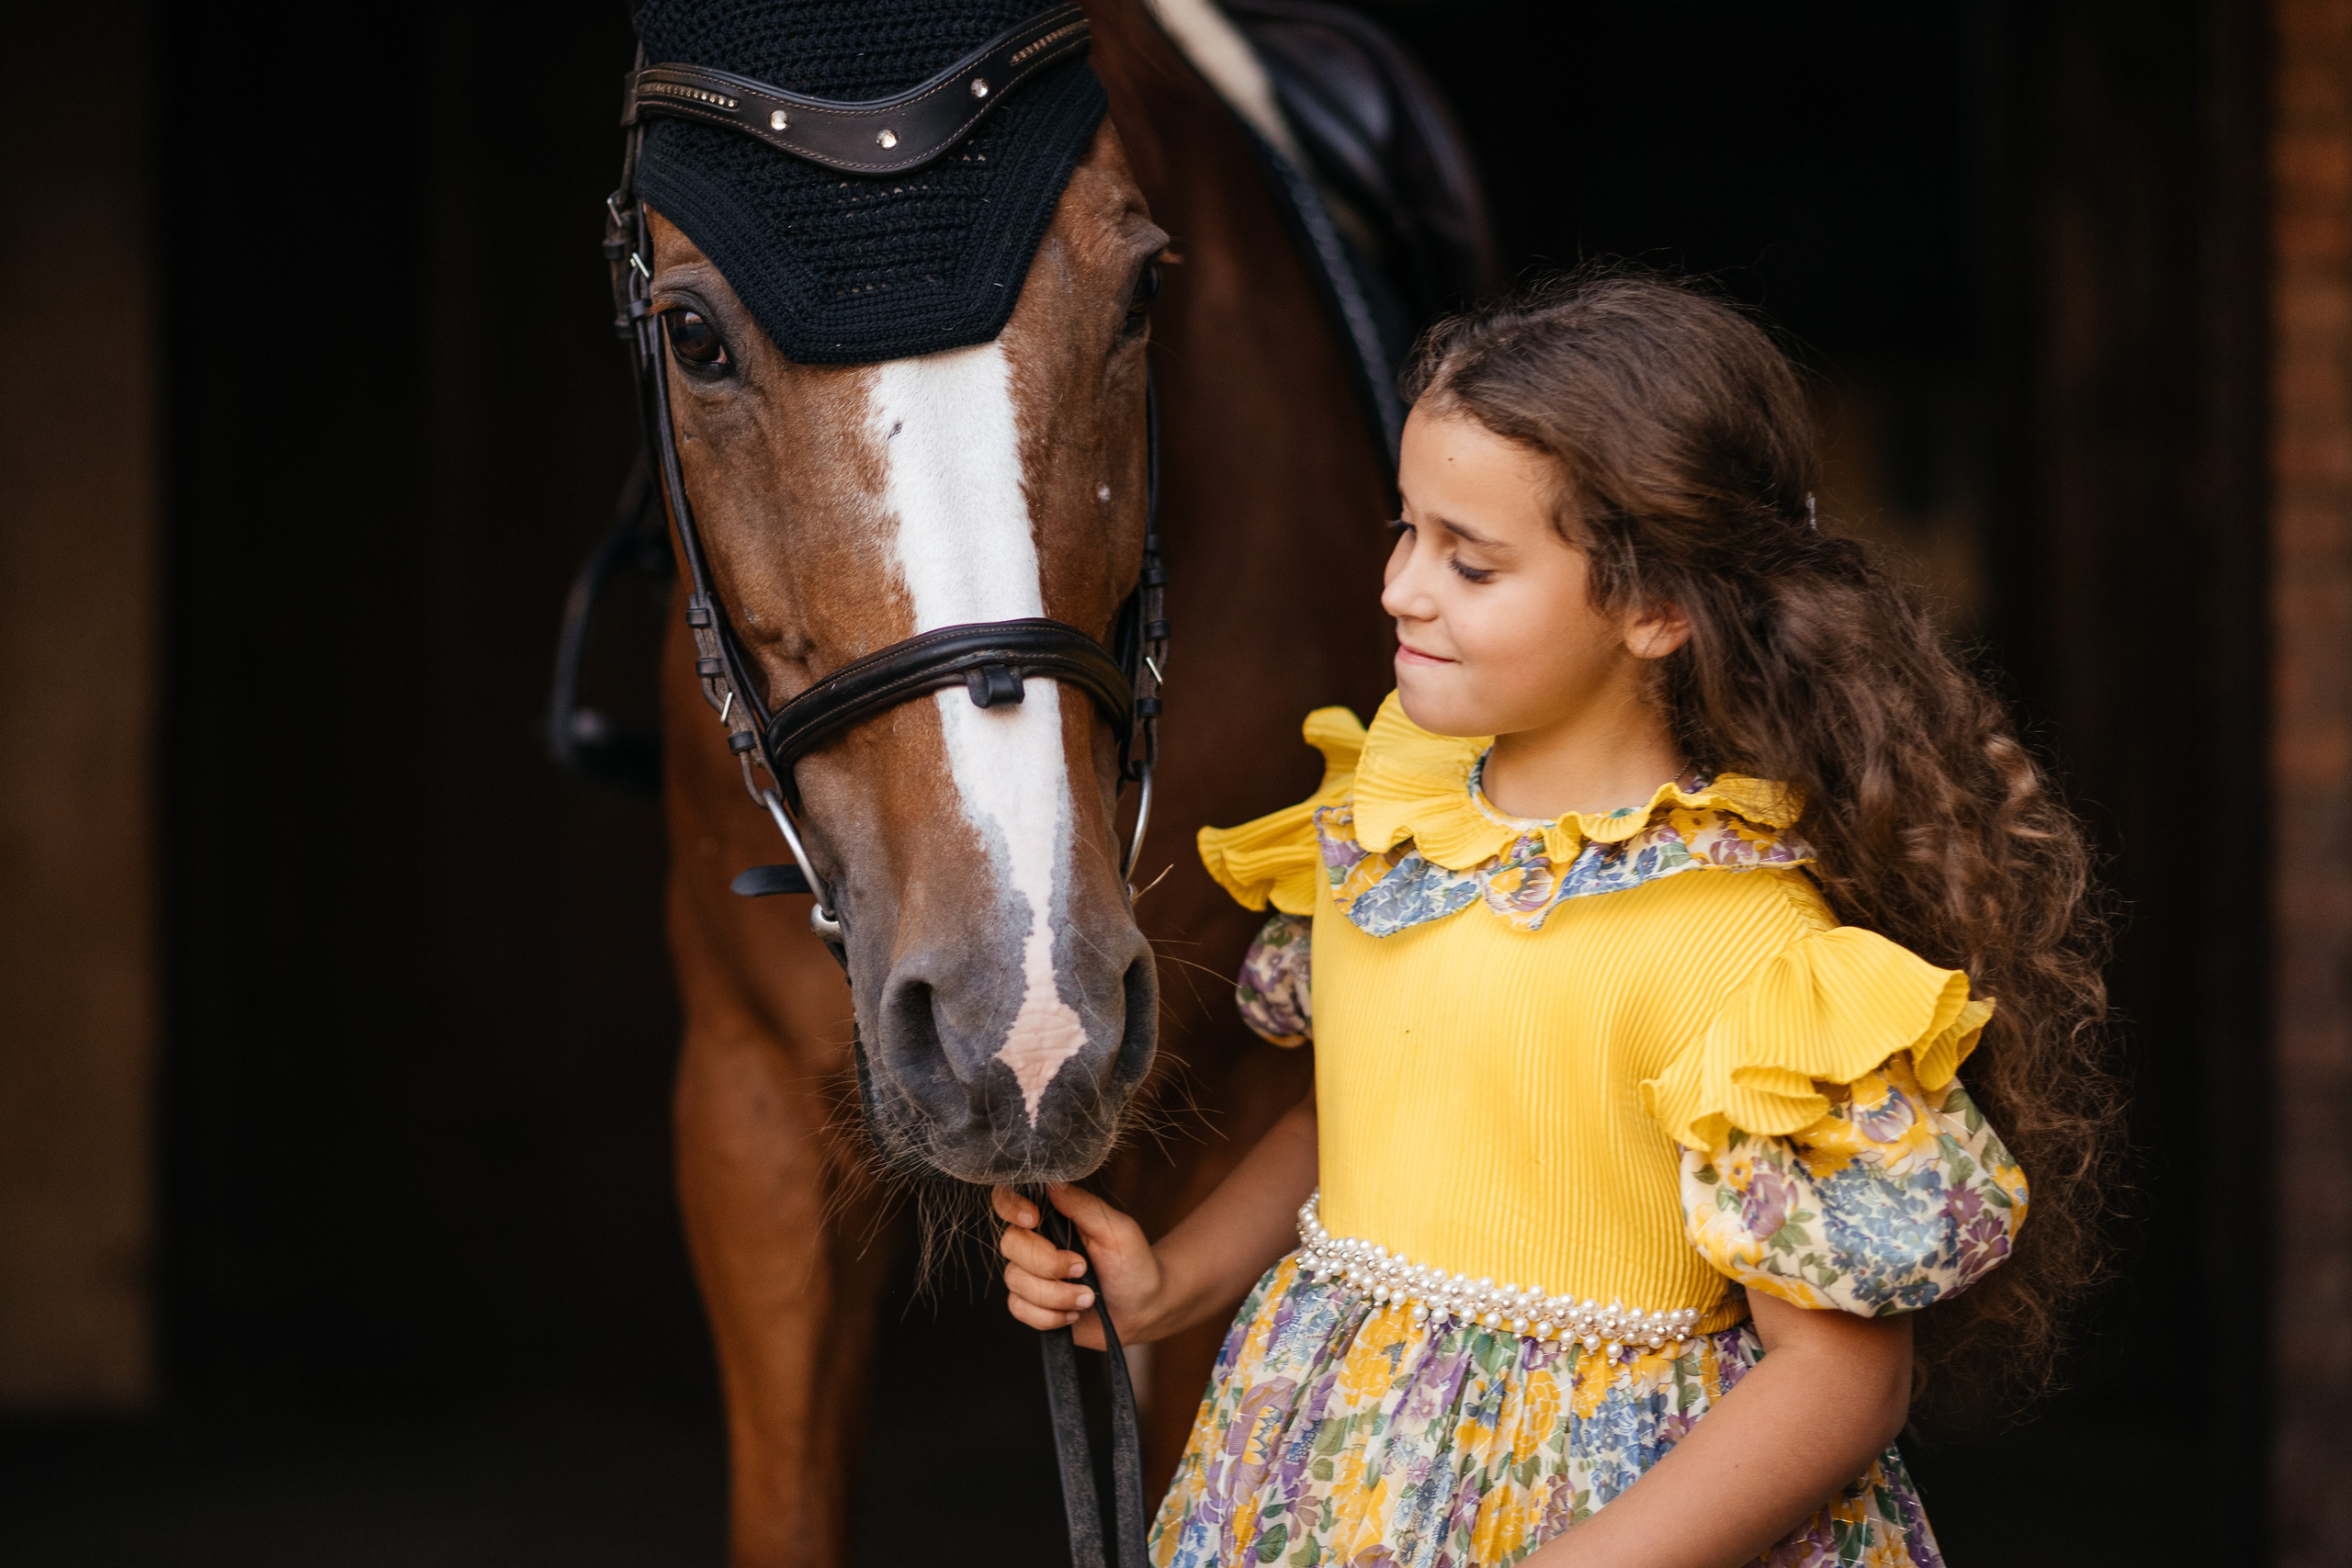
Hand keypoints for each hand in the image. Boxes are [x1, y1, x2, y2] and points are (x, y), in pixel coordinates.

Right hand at [993, 1184, 1163, 1350]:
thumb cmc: (1133, 1263)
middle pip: (1010, 1243)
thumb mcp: (1116, 1230)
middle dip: (1049, 1263)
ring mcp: (1029, 1275)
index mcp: (1053, 1216)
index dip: (1011, 1207)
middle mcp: (1035, 1242)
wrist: (1142, 1309)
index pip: (1009, 1200)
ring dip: (1056, 1295)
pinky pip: (1019, 1309)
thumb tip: (1052, 1183)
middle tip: (1083, 1268)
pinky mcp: (1030, 1306)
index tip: (1033, 1219)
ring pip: (1015, 1281)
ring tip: (1087, 1298)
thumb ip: (1083, 1206)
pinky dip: (1050, 1316)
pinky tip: (1074, 1314)